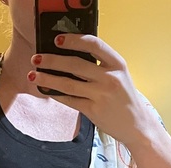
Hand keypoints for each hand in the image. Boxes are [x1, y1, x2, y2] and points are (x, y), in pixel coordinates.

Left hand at [29, 34, 158, 147]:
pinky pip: (70, 101)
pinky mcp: (94, 111)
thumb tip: (70, 58)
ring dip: (48, 79)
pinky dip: (56, 95)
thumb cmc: (125, 99)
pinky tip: (46, 90)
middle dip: (52, 60)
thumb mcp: (119, 76)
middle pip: (76, 65)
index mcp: (118, 64)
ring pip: (68, 84)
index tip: (57, 40)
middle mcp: (110, 78)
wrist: (137, 125)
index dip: (74, 40)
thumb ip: (101, 66)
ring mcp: (101, 95)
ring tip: (33, 75)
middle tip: (36, 58)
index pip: (94, 45)